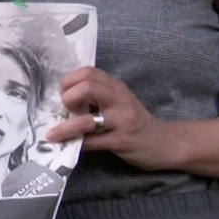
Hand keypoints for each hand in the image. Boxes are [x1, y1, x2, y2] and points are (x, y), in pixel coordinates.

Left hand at [47, 66, 174, 170]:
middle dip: (67, 98)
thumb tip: (61, 99)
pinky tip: (71, 146)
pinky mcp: (122, 141)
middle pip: (86, 87)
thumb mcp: (118, 102)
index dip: (69, 81)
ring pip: (86, 120)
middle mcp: (119, 99)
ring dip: (65, 128)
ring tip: (53, 134)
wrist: (165, 143)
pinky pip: (92, 142)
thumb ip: (96, 96)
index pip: (87, 72)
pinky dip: (77, 144)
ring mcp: (122, 121)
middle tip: (65, 110)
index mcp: (115, 87)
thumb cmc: (134, 122)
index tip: (62, 93)